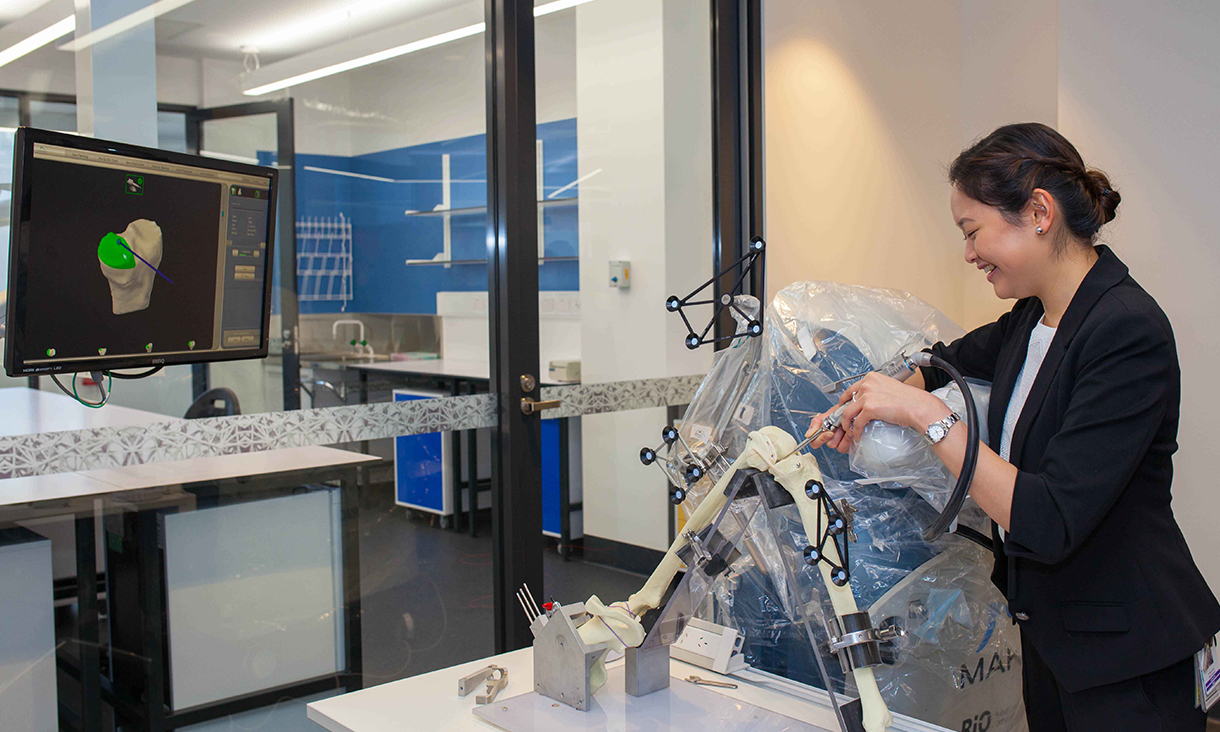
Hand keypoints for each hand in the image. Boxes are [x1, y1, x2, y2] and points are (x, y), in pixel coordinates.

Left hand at [806, 373, 949, 452]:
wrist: (918, 407)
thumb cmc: (908, 400)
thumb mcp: (888, 388)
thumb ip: (874, 392)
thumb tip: (865, 401)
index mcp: (871, 378)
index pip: (850, 390)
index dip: (845, 402)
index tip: (843, 410)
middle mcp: (867, 384)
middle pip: (846, 401)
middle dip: (843, 414)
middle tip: (843, 423)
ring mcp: (867, 395)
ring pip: (847, 413)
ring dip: (847, 425)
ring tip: (849, 431)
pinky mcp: (869, 408)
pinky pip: (856, 423)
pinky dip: (855, 431)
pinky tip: (858, 436)